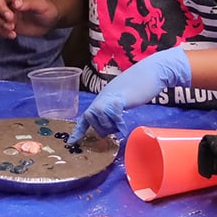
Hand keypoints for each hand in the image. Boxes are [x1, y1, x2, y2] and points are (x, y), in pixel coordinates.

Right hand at [0, 0, 59, 38]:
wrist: (48, 23)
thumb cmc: (47, 10)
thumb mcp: (42, 5)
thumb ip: (30, 3)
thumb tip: (17, 5)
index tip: (18, 6)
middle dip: (1, 9)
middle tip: (10, 18)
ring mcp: (7, 11)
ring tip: (12, 28)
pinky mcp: (6, 23)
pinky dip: (2, 31)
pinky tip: (13, 35)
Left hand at [69, 47, 190, 143]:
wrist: (144, 74)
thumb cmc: (133, 89)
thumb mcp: (116, 102)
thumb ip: (109, 113)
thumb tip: (105, 130)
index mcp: (98, 102)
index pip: (85, 118)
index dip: (78, 131)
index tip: (72, 142)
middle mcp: (99, 100)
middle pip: (93, 122)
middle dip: (102, 128)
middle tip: (114, 124)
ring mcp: (107, 100)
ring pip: (102, 121)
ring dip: (111, 126)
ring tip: (120, 121)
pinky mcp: (118, 100)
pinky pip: (114, 118)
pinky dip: (119, 123)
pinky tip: (123, 124)